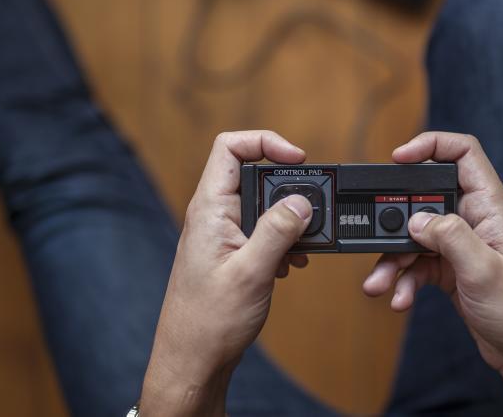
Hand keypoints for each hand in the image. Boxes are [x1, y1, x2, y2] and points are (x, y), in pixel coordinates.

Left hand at [140, 131, 313, 416]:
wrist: (192, 361)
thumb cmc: (208, 322)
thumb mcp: (251, 272)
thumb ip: (278, 231)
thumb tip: (302, 200)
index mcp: (209, 209)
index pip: (230, 147)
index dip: (265, 142)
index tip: (298, 159)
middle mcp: (213, 215)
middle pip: (254, 174)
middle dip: (288, 189)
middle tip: (310, 211)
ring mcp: (222, 234)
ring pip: (262, 205)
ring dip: (287, 220)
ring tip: (301, 246)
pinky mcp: (231, 253)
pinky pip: (262, 230)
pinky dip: (282, 241)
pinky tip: (290, 264)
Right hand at [363, 132, 502, 416]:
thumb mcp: (484, 270)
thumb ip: (448, 237)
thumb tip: (415, 218)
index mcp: (491, 207)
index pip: (463, 154)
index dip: (430, 145)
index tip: (398, 158)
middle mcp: (474, 220)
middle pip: (425, 198)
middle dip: (395, 219)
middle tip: (376, 236)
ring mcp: (461, 245)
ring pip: (415, 236)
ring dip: (393, 259)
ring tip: (379, 283)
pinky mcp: (451, 270)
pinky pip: (417, 264)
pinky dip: (403, 280)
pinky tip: (399, 299)